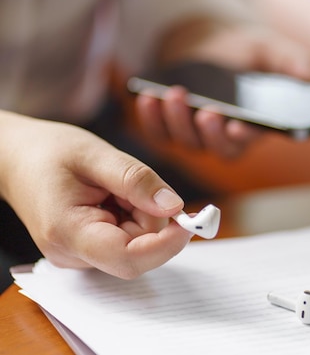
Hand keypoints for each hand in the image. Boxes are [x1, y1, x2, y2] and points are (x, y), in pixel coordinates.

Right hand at [0, 111, 192, 278]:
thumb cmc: (48, 152)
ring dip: (140, 213)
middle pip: (140, 249)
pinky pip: (129, 237)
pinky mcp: (90, 250)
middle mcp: (74, 255)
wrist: (16, 158)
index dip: (166, 245)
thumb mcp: (96, 154)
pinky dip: (132, 215)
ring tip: (111, 187)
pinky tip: (111, 197)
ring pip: (139, 243)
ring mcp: (82, 255)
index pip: (129, 259)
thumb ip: (137, 180)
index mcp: (69, 233)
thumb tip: (174, 207)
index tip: (189, 220)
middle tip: (131, 184)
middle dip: (151, 215)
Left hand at [135, 24, 309, 157]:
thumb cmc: (244, 51)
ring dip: (179, 121)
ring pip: (187, 141)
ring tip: (175, 94)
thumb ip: (290, 61)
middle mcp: (225, 137)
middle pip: (218, 148)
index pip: (252, 139)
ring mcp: (195, 134)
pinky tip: (149, 96)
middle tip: (208, 111)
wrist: (209, 43)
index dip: (245, 137)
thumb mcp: (269, 49)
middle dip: (211, 132)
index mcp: (254, 125)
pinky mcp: (168, 127)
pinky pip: (158, 132)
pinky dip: (151, 118)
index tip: (239, 127)